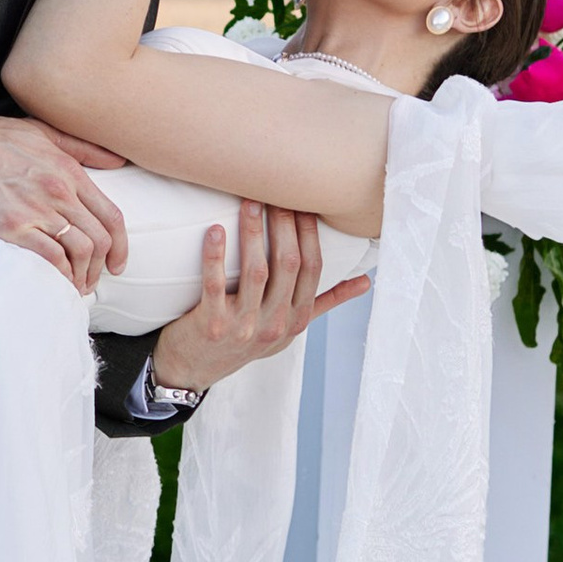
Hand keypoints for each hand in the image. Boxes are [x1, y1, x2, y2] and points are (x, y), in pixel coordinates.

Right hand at [0, 117, 129, 291]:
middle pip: (100, 239)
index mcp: (69, 171)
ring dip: (83, 275)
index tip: (117, 262)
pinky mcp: (13, 226)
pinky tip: (57, 282)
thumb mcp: (42, 131)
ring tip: (75, 285)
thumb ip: (82, 147)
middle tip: (93, 280)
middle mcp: (60, 192)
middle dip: (102, 267)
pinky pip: (51, 258)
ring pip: (81, 252)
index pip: (112, 215)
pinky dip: (60, 275)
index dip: (121, 245)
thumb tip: (117, 161)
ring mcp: (37, 210)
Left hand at [148, 202, 369, 393]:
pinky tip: (215, 230)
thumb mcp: (290, 327)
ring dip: (254, 233)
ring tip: (250, 201)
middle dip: (284, 225)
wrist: (197, 369)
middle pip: (288, 264)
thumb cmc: (247, 340)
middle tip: (274, 192)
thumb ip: (324, 302)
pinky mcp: (211, 325)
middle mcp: (275, 323)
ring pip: (256, 271)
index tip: (303, 203)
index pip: (312, 269)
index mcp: (296, 318)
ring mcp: (243, 326)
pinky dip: (215, 256)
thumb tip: (365, 281)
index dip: (310, 234)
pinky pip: (214, 285)